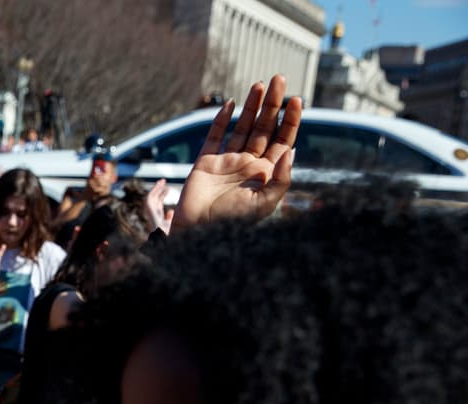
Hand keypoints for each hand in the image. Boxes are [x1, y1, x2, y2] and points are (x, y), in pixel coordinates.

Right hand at [145, 177, 169, 234]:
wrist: (166, 241)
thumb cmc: (170, 236)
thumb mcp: (172, 226)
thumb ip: (170, 219)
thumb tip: (170, 211)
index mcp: (158, 220)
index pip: (158, 205)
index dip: (161, 196)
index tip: (167, 188)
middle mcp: (153, 217)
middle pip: (154, 201)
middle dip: (158, 190)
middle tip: (163, 181)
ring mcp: (151, 216)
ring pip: (150, 199)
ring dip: (155, 189)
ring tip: (162, 181)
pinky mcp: (151, 215)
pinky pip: (148, 202)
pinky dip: (152, 193)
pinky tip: (158, 186)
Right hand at [174, 75, 299, 231]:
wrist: (197, 233)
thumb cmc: (232, 224)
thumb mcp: (264, 205)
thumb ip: (281, 180)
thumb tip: (293, 150)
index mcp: (266, 174)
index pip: (283, 140)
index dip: (291, 120)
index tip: (297, 100)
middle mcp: (249, 164)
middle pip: (265, 127)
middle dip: (273, 104)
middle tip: (280, 79)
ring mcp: (227, 161)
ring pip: (243, 126)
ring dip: (252, 105)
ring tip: (260, 84)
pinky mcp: (206, 161)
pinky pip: (215, 135)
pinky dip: (222, 119)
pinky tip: (231, 104)